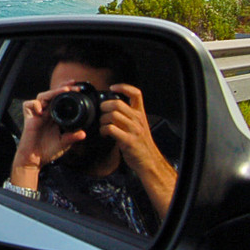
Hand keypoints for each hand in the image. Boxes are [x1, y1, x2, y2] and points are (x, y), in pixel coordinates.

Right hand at [8, 84, 86, 189]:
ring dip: (52, 92)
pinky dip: (35, 104)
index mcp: (55, 116)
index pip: (60, 99)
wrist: (34, 159)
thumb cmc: (47, 151)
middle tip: (73, 85)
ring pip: (42, 96)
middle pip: (52, 94)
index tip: (78, 88)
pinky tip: (41, 110)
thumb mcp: (64, 144)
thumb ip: (72, 137)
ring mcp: (37, 114)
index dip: (67, 92)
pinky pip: (29, 104)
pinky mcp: (28, 118)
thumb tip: (83, 133)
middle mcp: (46, 113)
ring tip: (63, 91)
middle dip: (62, 87)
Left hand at [100, 84, 176, 219]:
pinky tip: (104, 134)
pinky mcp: (128, 140)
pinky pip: (111, 129)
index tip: (112, 88)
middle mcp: (138, 120)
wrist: (148, 161)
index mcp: (140, 114)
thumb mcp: (137, 126)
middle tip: (101, 113)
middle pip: (117, 103)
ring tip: (102, 126)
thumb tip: (111, 108)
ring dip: (102, 120)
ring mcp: (134, 130)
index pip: (136, 93)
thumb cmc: (140, 144)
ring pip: (112, 115)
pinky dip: (103, 130)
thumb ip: (127, 116)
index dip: (123, 87)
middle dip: (104, 106)